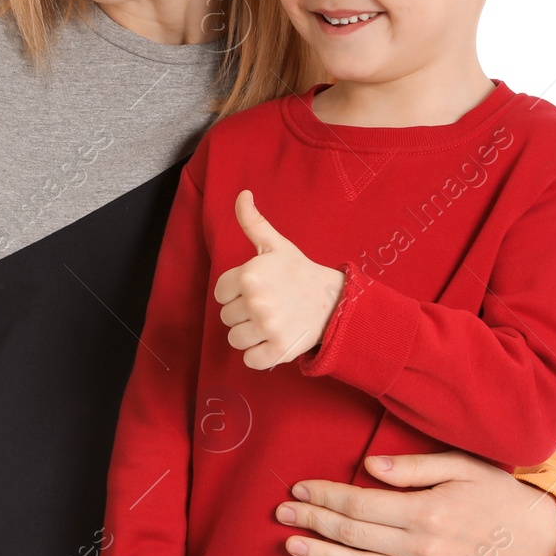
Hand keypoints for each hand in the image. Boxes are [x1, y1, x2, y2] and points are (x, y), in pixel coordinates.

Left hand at [214, 190, 346, 367]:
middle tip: (267, 305)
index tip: (256, 289)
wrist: (334, 301)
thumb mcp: (275, 245)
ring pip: (235, 339)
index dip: (235, 292)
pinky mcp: (278, 350)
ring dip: (249, 334)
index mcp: (249, 274)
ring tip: (270, 322)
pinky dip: (259, 355)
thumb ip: (252, 222)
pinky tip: (273, 340)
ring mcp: (268, 327)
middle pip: (226, 317)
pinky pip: (250, 360)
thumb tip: (242, 194)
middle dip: (243, 313)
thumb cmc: (298, 272)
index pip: (220, 293)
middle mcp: (256, 301)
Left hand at [277, 450, 555, 555]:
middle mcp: (425, 549)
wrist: (536, 537)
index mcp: (428, 512)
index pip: (360, 503)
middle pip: (354, 534)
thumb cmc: (494, 492)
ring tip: (291, 545)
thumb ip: (413, 467)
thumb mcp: (461, 465)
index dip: (326, 495)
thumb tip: (368, 468)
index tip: (298, 488)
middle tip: (281, 512)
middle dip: (314, 521)